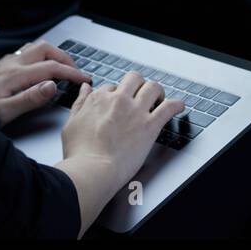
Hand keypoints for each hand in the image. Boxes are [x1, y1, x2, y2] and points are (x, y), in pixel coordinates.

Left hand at [0, 40, 86, 125]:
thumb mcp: (6, 112)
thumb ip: (30, 98)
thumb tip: (52, 86)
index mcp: (15, 75)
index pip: (51, 67)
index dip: (71, 72)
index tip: (84, 79)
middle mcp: (11, 64)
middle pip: (46, 49)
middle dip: (65, 58)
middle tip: (75, 72)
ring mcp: (6, 62)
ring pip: (36, 46)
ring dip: (53, 54)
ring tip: (62, 67)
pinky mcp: (2, 65)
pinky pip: (26, 51)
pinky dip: (41, 55)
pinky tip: (41, 66)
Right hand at [56, 72, 184, 235]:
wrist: (93, 170)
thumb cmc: (80, 154)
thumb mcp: (70, 124)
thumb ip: (80, 104)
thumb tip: (85, 89)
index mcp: (99, 99)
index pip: (112, 87)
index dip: (117, 95)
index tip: (120, 103)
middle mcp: (119, 100)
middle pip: (134, 79)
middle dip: (139, 85)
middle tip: (142, 95)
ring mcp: (136, 111)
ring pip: (153, 87)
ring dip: (158, 91)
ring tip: (159, 99)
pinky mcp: (150, 125)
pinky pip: (169, 107)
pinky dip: (177, 105)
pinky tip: (179, 106)